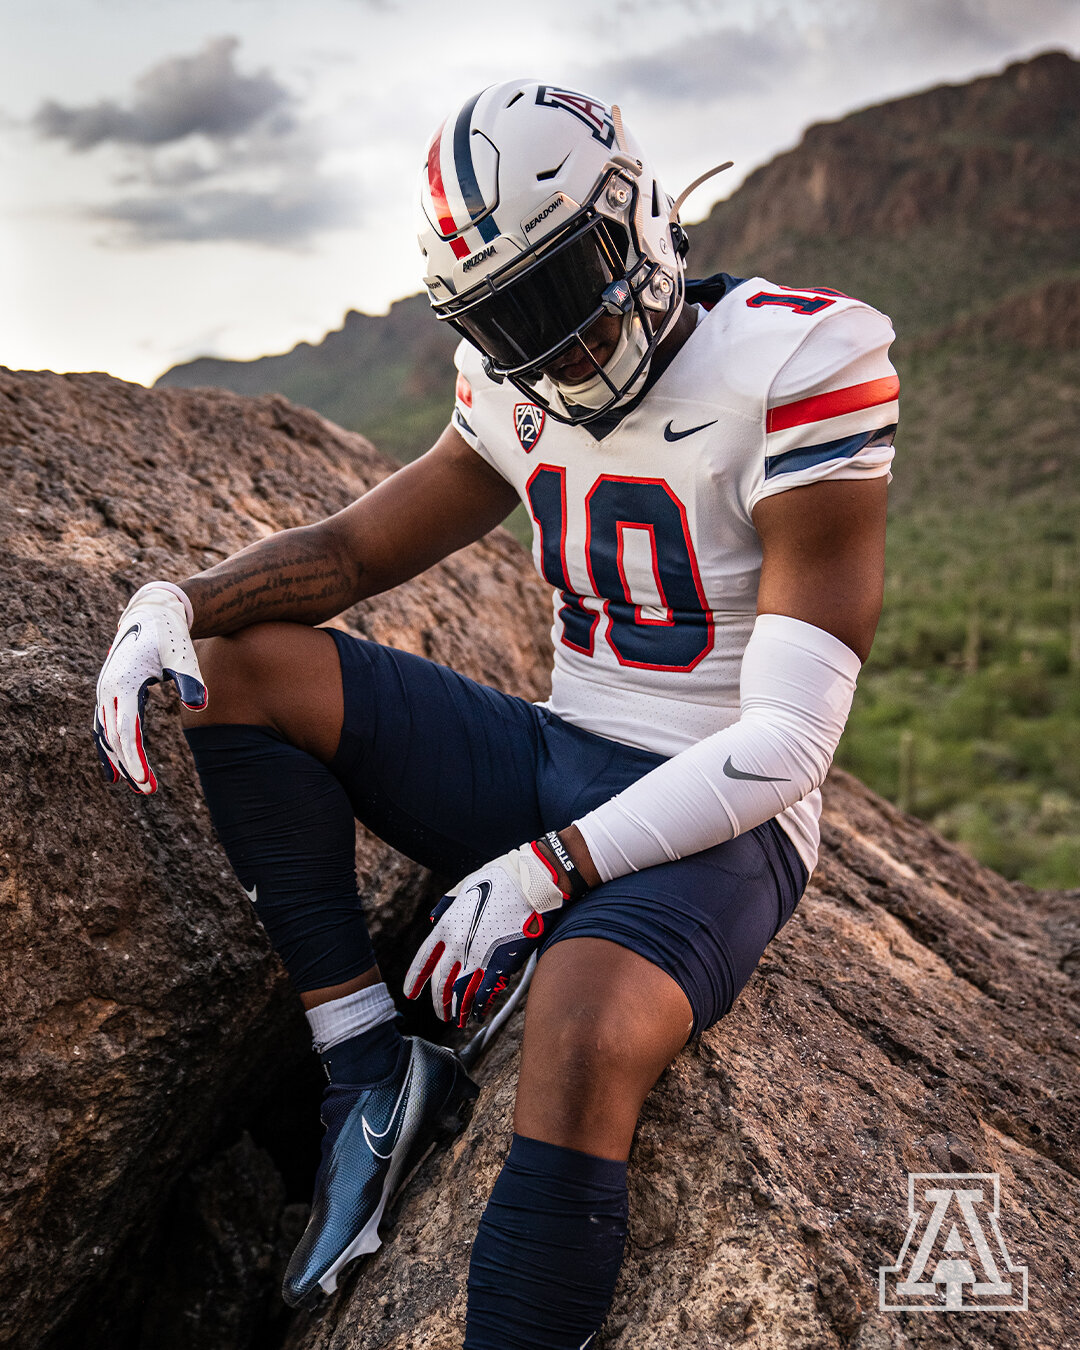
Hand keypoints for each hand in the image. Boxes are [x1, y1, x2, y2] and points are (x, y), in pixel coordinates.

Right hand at [92, 582, 206, 793]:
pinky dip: (108, 747)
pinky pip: (104, 725)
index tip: (146, 783)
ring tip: (133, 786)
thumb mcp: (183, 654)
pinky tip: (117, 768)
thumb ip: (190, 680)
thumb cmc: (171, 635)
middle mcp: (108, 689)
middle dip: (128, 766)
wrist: (154, 613)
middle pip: (113, 738)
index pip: (127, 731)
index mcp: (124, 683)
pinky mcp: (110, 692)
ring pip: (104, 734)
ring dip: (115, 760)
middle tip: (147, 791)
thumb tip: (200, 707)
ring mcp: (106, 691)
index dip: (135, 759)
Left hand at [404, 841, 568, 1025]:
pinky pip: (485, 993)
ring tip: (457, 1020)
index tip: (410, 994)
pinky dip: (479, 1007)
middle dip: (439, 1002)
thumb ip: (446, 905)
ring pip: (461, 993)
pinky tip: (478, 1015)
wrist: (532, 881)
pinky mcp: (502, 964)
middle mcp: (458, 944)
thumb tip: (433, 919)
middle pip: (441, 982)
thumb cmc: (501, 878)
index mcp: (447, 925)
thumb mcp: (465, 886)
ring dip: (458, 1009)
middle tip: (440, 1014)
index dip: (415, 980)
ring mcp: (480, 956)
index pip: (423, 960)